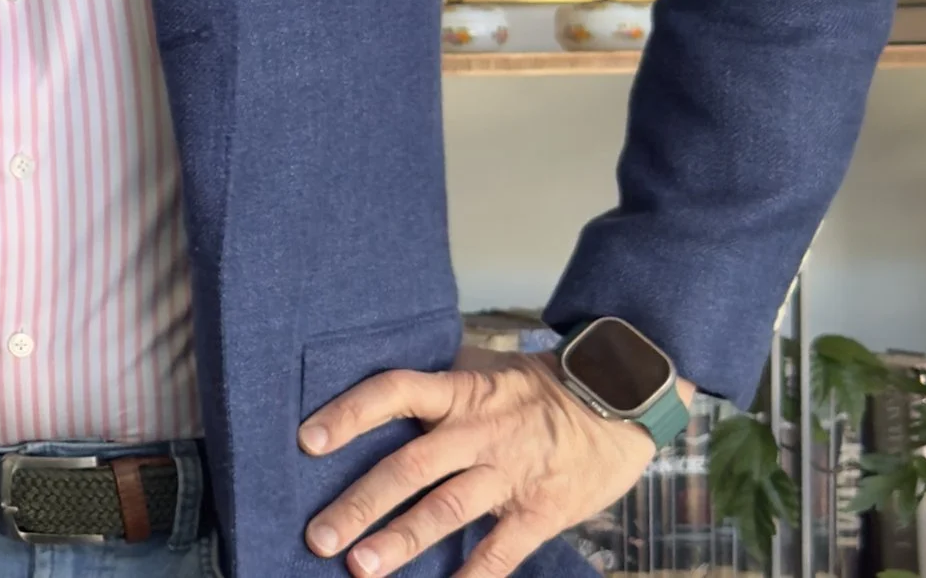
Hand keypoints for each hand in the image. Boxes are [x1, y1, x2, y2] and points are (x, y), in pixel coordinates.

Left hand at [299, 345, 689, 577]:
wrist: (618, 401)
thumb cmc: (537, 388)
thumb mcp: (483, 369)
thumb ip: (435, 387)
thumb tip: (373, 401)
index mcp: (458, 392)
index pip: (391, 393)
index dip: (348, 414)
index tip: (307, 441)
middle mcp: (477, 431)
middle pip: (408, 467)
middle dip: (358, 504)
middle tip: (317, 535)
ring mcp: (508, 473)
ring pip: (445, 510)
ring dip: (400, 541)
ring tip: (359, 568)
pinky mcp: (540, 511)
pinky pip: (500, 551)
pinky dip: (471, 577)